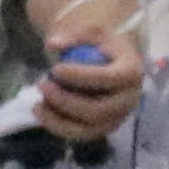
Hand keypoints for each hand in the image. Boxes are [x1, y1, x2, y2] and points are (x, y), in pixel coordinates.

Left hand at [32, 0, 146, 144]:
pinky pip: (79, 135)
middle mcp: (129, 100)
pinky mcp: (102, 128)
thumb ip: (73, 36)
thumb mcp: (91, 32)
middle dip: (66, 101)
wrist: (106, 60)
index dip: (81, 76)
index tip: (55, 68)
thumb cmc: (99, 44)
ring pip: (87, 129)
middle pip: (99, 110)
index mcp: (132, 73)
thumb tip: (53, 44)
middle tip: (42, 85)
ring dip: (58, 119)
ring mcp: (116, 117)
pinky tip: (41, 111)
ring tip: (37, 103)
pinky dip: (57, 127)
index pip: (110, 79)